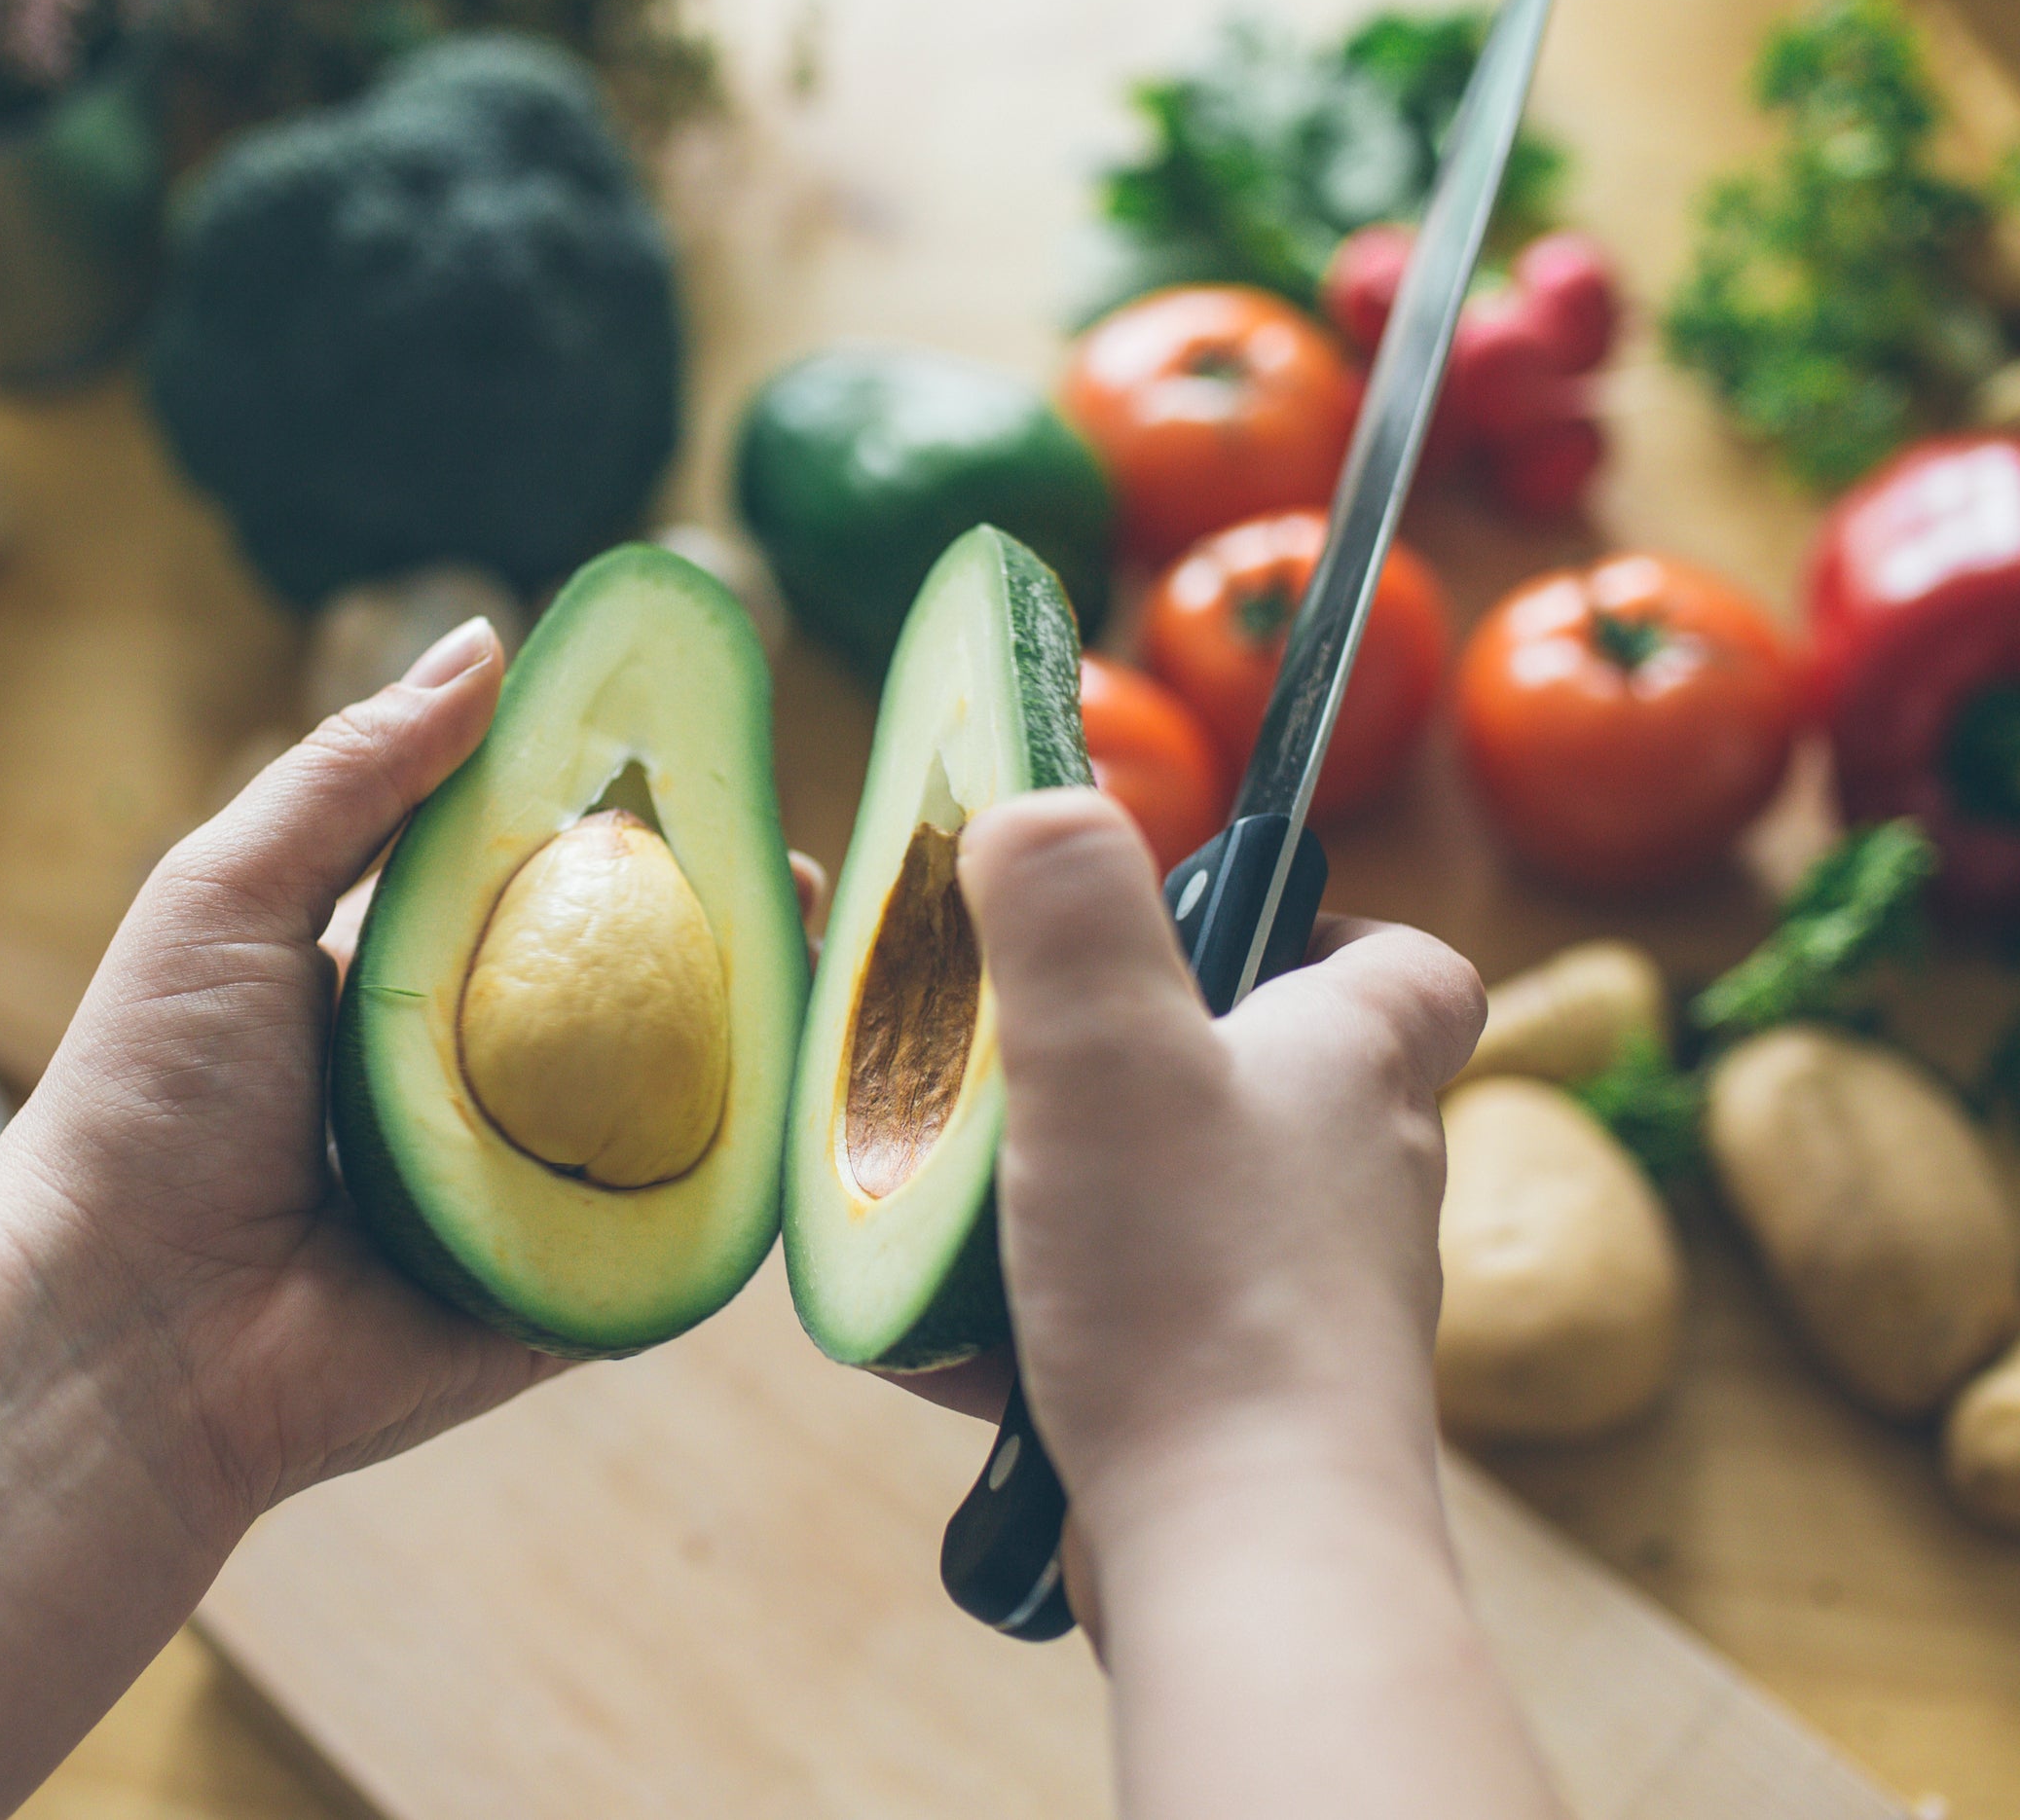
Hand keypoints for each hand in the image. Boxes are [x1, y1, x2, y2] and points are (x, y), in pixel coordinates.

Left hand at [0, 614, 832, 1541]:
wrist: (122, 1329)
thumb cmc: (149, 1096)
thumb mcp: (232, 892)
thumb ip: (355, 772)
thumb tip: (488, 642)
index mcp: (400, 986)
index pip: (541, 889)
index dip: (630, 834)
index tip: (713, 779)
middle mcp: (473, 1086)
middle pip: (631, 994)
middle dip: (725, 935)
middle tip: (798, 882)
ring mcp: (525, 1194)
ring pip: (674, 1111)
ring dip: (758, 1048)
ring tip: (828, 979)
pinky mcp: (562, 1297)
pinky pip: (670, 1235)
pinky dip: (738, 1183)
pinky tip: (812, 1114)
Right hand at [952, 789, 1484, 1613]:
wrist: (1243, 1553)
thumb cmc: (1199, 1289)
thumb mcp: (1105, 1047)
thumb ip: (1067, 902)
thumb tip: (1038, 799)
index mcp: (1352, 1069)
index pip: (1409, 968)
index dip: (1330, 931)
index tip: (1212, 933)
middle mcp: (1352, 1182)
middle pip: (1264, 1081)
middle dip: (1138, 1061)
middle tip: (1018, 1060)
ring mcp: (1303, 1304)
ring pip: (1179, 1209)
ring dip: (1065, 1194)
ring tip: (952, 1205)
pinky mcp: (1241, 1404)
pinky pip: (1130, 1324)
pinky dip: (1038, 1318)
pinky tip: (943, 1340)